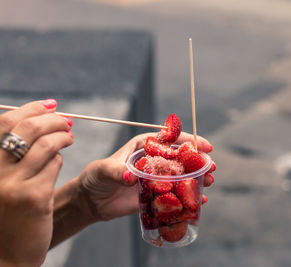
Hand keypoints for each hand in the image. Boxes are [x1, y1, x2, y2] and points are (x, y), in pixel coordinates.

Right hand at [0, 100, 72, 265]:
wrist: (6, 253)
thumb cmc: (5, 212)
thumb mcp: (0, 179)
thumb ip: (10, 153)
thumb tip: (36, 119)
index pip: (5, 123)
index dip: (31, 109)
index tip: (50, 104)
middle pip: (28, 129)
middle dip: (52, 119)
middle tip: (67, 120)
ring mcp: (12, 184)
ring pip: (45, 145)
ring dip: (62, 136)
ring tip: (69, 137)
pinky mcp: (33, 197)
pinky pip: (53, 165)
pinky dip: (59, 159)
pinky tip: (59, 161)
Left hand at [78, 132, 214, 221]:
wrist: (91, 200)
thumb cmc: (96, 177)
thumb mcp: (105, 170)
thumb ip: (118, 172)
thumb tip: (132, 177)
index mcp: (143, 146)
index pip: (169, 139)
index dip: (188, 141)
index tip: (205, 145)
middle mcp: (153, 161)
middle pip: (180, 158)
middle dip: (197, 161)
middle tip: (211, 167)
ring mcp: (156, 178)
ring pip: (181, 176)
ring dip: (197, 178)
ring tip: (209, 182)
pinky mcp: (155, 196)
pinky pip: (175, 195)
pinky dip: (188, 197)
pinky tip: (200, 201)